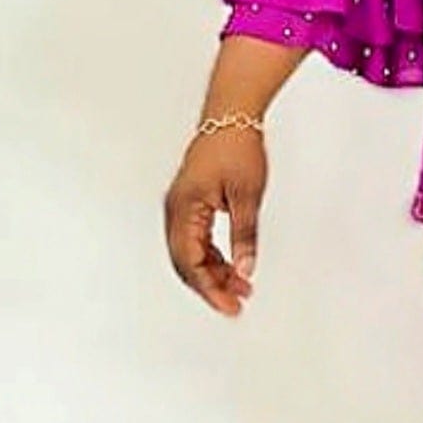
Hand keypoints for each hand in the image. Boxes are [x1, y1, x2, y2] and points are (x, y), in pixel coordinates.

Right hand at [164, 124, 266, 315]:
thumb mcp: (247, 196)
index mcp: (183, 209)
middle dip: (211, 286)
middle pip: (186, 263)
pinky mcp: (190, 204)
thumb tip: (246, 269)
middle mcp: (175, 210)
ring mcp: (180, 208)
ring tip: (242, 288)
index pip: (190, 262)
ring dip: (214, 273)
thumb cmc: (236, 147)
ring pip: (191, 253)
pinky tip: (233, 267)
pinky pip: (196, 240)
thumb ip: (245, 235)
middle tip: (236, 304)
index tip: (230, 305)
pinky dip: (214, 257)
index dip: (210, 288)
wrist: (231, 117)